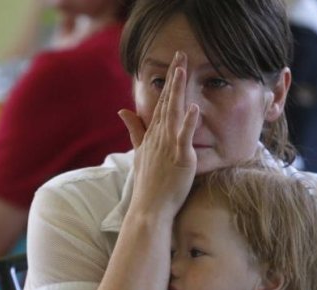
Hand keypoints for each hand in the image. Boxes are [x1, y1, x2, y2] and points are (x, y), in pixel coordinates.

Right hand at [119, 51, 199, 218]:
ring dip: (177, 91)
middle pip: (168, 101)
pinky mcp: (179, 158)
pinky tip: (194, 108)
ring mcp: (168, 146)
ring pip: (174, 113)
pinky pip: (183, 138)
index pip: (162, 102)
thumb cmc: (148, 184)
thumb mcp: (139, 153)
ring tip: (183, 69)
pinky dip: (188, 123)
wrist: (149, 208)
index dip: (169, 81)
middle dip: (174, 77)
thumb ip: (134, 130)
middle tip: (180, 53)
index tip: (175, 62)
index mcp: (154, 134)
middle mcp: (160, 136)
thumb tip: (122, 110)